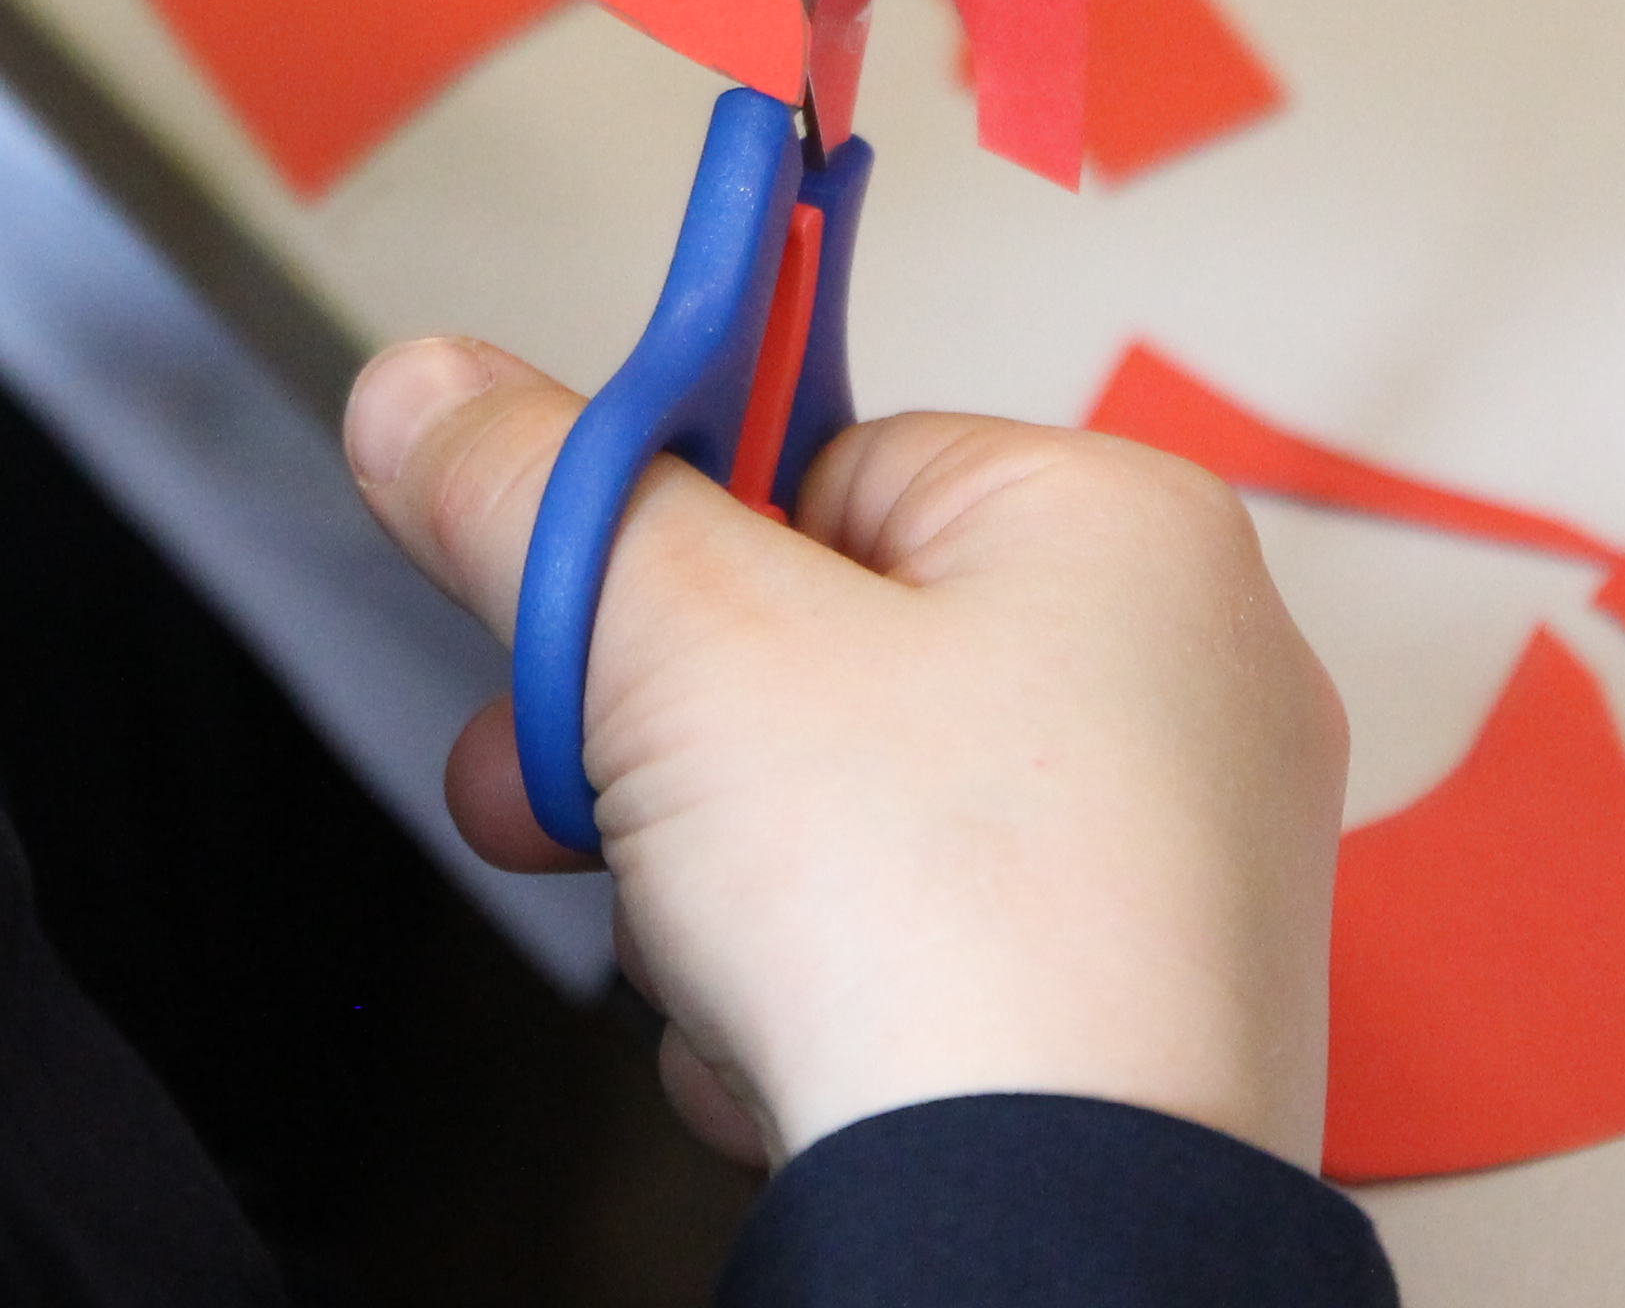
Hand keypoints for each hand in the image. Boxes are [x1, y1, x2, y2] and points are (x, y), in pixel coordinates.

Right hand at [345, 334, 1346, 1171]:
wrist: (1041, 1242)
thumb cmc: (951, 945)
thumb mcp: (674, 646)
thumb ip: (536, 496)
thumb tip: (437, 401)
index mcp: (1122, 530)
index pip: (820, 456)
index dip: (666, 545)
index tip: (565, 592)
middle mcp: (1187, 678)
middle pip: (824, 646)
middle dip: (658, 741)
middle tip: (560, 781)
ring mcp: (1176, 864)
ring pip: (851, 817)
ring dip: (723, 886)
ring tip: (708, 952)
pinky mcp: (1135, 1018)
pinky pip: (923, 954)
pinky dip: (827, 999)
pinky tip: (794, 1056)